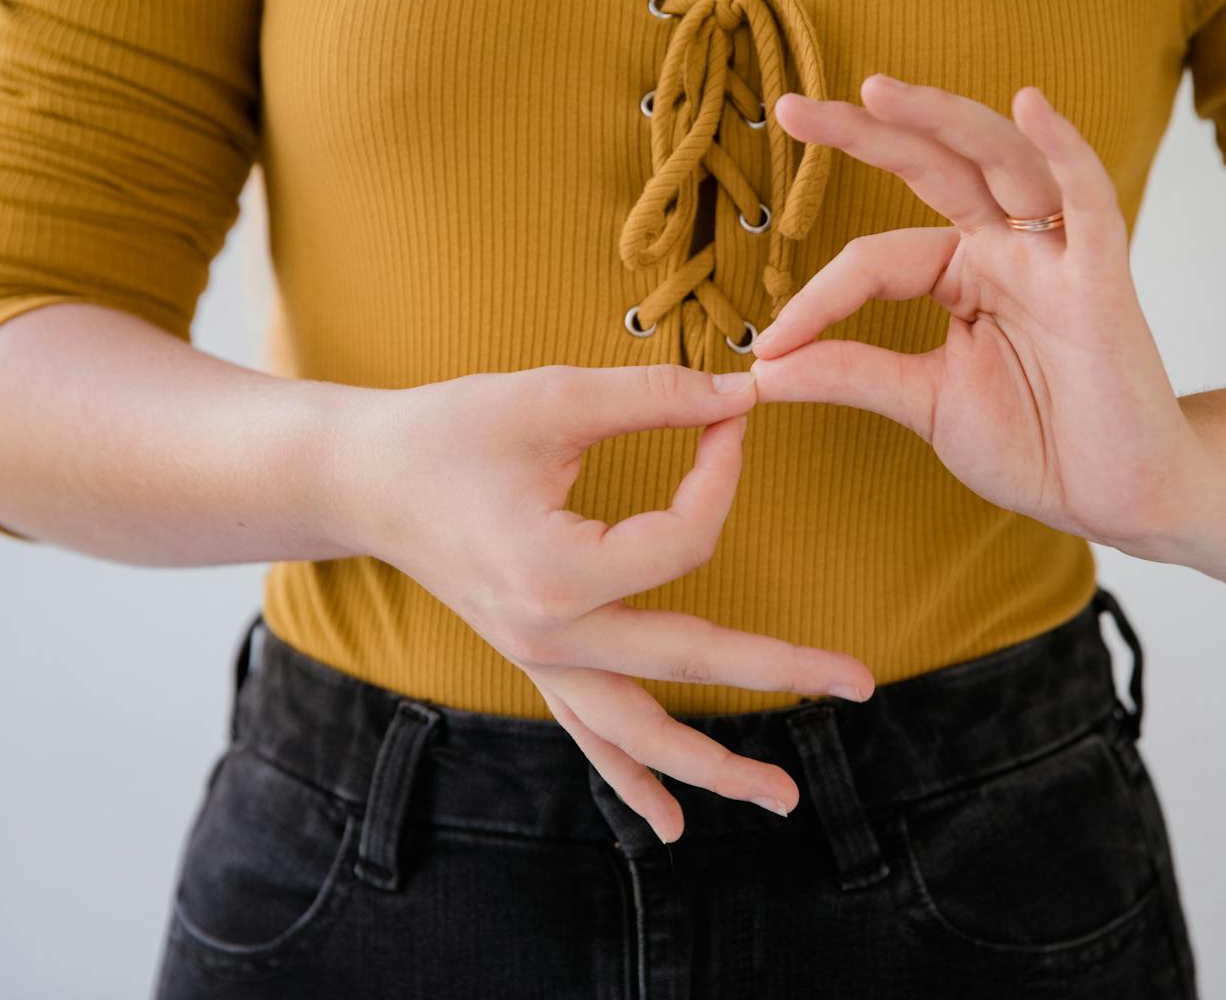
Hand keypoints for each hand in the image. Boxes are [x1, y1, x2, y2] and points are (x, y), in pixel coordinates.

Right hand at [322, 364, 876, 842]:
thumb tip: (744, 398)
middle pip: (689, 660)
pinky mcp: (535, 662)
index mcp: (556, 573)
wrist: (364, 478)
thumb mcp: (552, 399)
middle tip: (861, 682)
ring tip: (784, 798)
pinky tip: (673, 827)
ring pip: (639, 733)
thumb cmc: (449, 431)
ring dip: (714, 765)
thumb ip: (654, 399)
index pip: (683, 540)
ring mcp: (540, 661)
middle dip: (781, 670)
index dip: (721, 472)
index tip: (732, 417)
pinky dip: (633, 781)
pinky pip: (591, 736)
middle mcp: (550, 636)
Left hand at [749, 76, 1204, 554]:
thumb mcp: (922, 403)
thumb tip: (760, 367)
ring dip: (943, 121)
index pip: (875, 260)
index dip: (817, 299)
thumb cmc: (1036, 445)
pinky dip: (1064, 148)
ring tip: (878, 92)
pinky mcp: (1104, 281)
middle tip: (793, 107)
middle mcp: (1007, 250)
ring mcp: (1056, 258)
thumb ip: (849, 374)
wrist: (1117, 496)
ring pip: (1000, 162)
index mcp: (962, 275)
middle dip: (865, 132)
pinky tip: (1031, 106)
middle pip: (933, 168)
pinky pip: (1090, 201)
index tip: (768, 348)